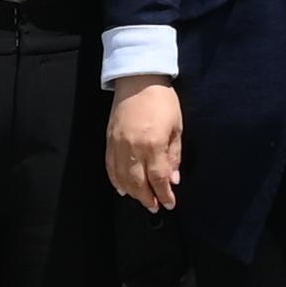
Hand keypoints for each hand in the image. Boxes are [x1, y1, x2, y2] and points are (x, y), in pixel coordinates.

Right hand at [105, 81, 183, 214]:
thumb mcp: (177, 127)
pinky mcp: (108, 140)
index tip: (170, 204)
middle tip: (155, 207)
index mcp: (153, 144)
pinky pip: (110, 167)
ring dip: (132, 193)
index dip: (164, 195)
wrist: (138, 79)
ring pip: (122, 178)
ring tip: (142, 199)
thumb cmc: (162, 101)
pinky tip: (123, 188)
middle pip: (138, 183)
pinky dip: (116, 180)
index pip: (158, 179)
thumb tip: (173, 179)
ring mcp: (118, 145)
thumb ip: (174, 156)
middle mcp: (133, 148)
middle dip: (148, 199)